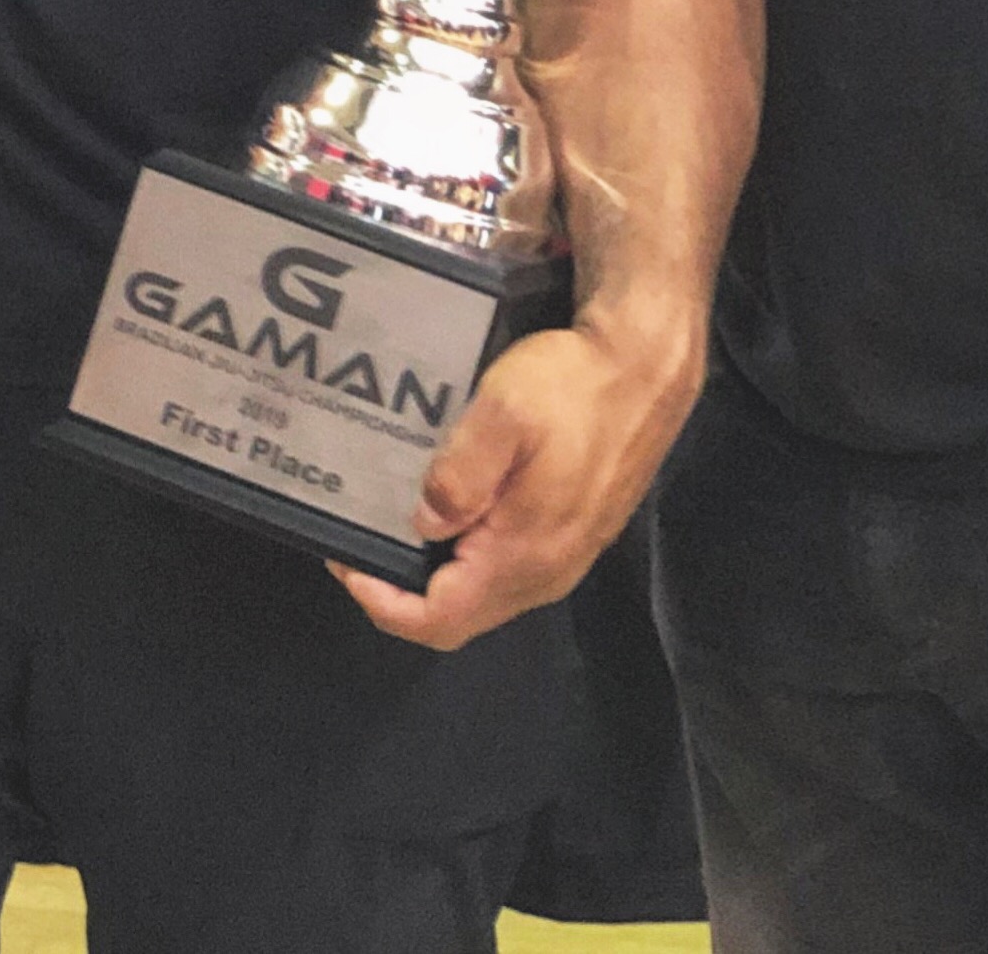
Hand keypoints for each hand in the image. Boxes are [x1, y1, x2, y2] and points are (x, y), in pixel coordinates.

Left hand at [331, 314, 701, 651]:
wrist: (644, 367)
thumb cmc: (573, 387)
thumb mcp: (505, 413)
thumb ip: (459, 474)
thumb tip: (422, 526)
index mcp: (523, 556)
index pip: (439, 620)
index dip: (382, 602)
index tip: (343, 558)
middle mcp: (545, 575)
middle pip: (457, 615)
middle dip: (400, 589)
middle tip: (358, 536)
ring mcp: (562, 558)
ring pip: (481, 592)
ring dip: (431, 571)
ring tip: (390, 518)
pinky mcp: (571, 534)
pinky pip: (503, 567)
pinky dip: (463, 553)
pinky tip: (445, 507)